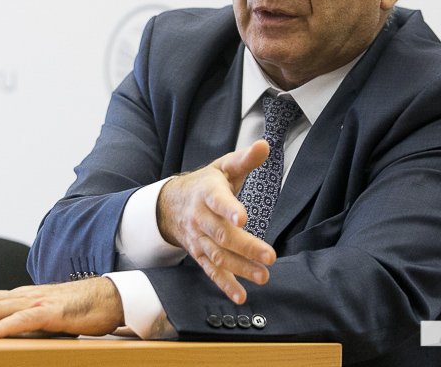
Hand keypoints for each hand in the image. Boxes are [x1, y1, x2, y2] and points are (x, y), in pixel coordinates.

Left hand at [0, 278, 123, 337]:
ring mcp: (38, 301)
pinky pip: (21, 319)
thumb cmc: (83, 309)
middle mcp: (26, 295)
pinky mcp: (52, 312)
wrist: (112, 297)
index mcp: (24, 297)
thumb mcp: (48, 316)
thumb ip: (28, 322)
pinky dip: (1, 327)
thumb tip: (8, 337)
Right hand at [156, 140, 275, 303]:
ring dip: (240, 268)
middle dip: (246, 247)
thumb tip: (265, 145)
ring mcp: (198, 239)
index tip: (243, 218)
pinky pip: (211, 271)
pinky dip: (225, 284)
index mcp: (207, 193)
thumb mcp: (223, 168)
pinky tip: (241, 295)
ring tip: (264, 276)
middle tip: (269, 257)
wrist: (170, 204)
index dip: (229, 209)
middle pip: (222, 235)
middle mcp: (201, 218)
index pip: (218, 201)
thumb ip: (244, 160)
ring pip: (218, 256)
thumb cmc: (205, 184)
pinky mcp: (199, 254)